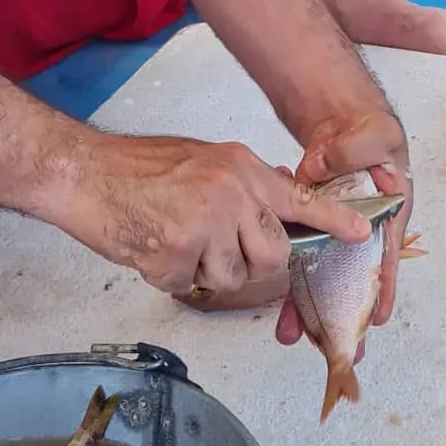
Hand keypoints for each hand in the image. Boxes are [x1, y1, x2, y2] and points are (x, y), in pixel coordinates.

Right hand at [59, 129, 372, 299]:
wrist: (83, 173)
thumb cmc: (136, 168)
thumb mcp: (203, 159)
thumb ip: (241, 185)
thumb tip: (273, 209)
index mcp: (241, 166)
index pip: (299, 199)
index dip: (333, 221)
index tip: (361, 233)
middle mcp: (232, 192)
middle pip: (273, 255)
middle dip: (251, 265)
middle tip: (215, 251)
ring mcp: (207, 221)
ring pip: (233, 277)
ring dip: (206, 273)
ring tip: (174, 241)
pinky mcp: (179, 251)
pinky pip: (193, 285)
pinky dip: (172, 277)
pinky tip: (153, 249)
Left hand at [275, 104, 413, 347]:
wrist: (340, 116)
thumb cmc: (369, 128)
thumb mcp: (372, 135)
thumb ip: (353, 151)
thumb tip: (321, 167)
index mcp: (387, 214)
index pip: (386, 256)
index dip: (382, 289)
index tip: (377, 318)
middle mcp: (360, 229)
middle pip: (351, 277)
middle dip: (344, 314)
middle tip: (340, 348)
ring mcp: (332, 230)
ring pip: (321, 272)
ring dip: (308, 303)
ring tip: (294, 335)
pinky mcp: (307, 224)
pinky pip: (297, 253)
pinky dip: (286, 274)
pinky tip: (276, 302)